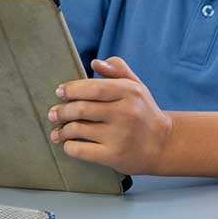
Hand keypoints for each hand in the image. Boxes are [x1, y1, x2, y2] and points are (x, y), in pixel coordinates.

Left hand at [48, 57, 172, 174]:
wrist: (163, 144)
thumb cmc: (145, 112)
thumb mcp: (138, 87)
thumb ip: (118, 70)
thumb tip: (95, 63)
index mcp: (130, 92)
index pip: (93, 88)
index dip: (72, 89)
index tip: (60, 92)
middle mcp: (126, 113)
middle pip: (81, 109)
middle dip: (61, 111)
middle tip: (53, 113)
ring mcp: (120, 135)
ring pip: (77, 129)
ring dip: (62, 130)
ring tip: (58, 131)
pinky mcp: (114, 155)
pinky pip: (80, 150)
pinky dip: (69, 146)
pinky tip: (68, 144)